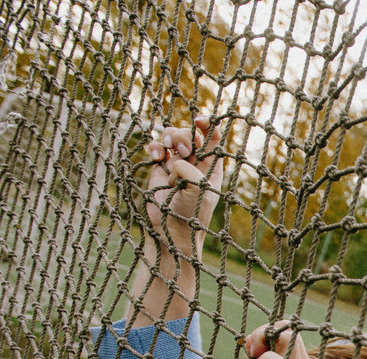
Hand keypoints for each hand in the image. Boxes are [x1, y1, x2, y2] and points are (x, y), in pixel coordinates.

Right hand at [144, 116, 223, 256]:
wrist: (172, 230)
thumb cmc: (191, 213)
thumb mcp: (197, 188)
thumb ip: (189, 169)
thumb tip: (172, 160)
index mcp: (211, 165)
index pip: (212, 136)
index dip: (206, 124)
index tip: (198, 120)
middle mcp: (194, 162)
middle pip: (190, 133)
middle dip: (184, 135)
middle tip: (183, 152)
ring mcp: (176, 163)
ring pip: (171, 136)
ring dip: (168, 137)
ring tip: (165, 152)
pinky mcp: (159, 168)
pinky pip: (156, 148)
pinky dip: (154, 147)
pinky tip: (156, 156)